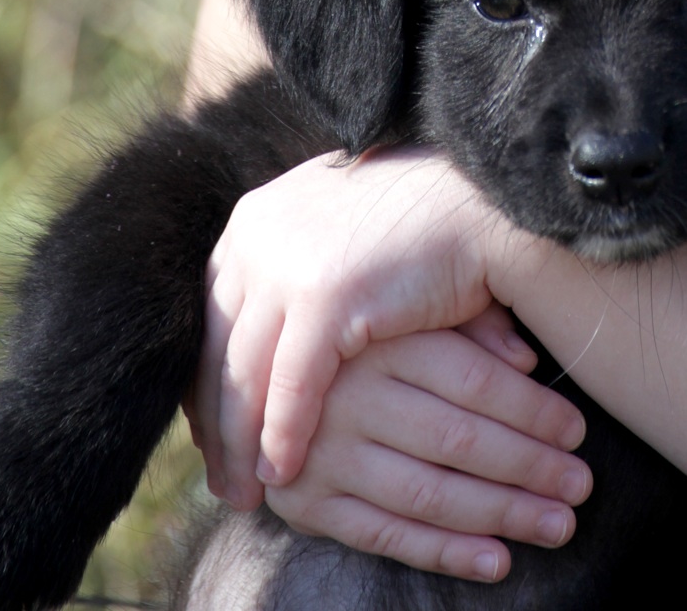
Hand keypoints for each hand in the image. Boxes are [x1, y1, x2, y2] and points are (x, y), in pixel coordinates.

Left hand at [190, 147, 527, 503]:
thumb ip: (296, 273)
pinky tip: (285, 473)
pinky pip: (290, 386)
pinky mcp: (323, 296)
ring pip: (244, 375)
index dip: (211, 378)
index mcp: (255, 219)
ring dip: (240, 443)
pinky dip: (283, 435)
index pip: (212, 315)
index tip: (213, 429)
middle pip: (216, 349)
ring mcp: (286, 264)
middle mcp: (257, 238)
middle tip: (222, 477)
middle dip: (216, 420)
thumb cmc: (415, 222)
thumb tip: (265, 333)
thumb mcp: (335, 239)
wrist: (475, 193)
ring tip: (248, 493)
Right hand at [262, 316, 591, 581]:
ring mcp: (322, 455)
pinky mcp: (307, 504)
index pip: (470, 381)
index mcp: (376, 341)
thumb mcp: (410, 309)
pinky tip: (497, 560)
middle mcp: (346, 397)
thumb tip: (527, 358)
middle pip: (456, 440)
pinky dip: (445, 553)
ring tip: (558, 524)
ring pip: (428, 493)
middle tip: (580, 484)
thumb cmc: (363, 330)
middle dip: (528, 467)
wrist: (263, 366)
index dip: (529, 408)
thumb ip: (469, 323)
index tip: (576, 430)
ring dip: (501, 515)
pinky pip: (385, 536)